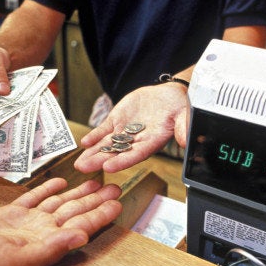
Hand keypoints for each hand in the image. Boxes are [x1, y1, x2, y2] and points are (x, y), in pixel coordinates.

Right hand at [0, 178, 121, 265]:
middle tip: (115, 185)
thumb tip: (81, 237)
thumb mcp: (13, 261)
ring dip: (78, 192)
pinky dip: (48, 189)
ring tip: (95, 182)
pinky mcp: (9, 214)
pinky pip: (34, 198)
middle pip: (74, 211)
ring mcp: (25, 223)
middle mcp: (39, 233)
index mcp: (44, 245)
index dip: (100, 214)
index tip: (118, 203)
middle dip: (96, 199)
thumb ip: (50, 250)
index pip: (80, 226)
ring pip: (58, 203)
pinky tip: (60, 182)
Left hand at [74, 82, 188, 172]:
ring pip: (107, 144)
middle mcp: (137, 140)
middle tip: (84, 168)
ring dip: (93, 153)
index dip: (123, 161)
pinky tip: (84, 143)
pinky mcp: (118, 121)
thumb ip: (183, 127)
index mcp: (153, 142)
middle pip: (116, 153)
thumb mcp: (184, 114)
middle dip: (100, 160)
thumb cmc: (178, 107)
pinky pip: (104, 130)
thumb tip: (185, 139)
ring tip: (79, 163)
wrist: (168, 96)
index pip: (136, 154)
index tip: (109, 167)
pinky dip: (95, 136)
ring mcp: (125, 131)